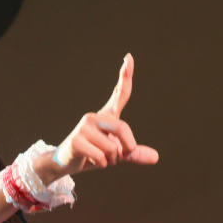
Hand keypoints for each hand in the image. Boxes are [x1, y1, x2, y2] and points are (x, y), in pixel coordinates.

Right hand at [53, 54, 158, 174]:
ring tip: (100, 159)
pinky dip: (101, 164)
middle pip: (123, 128)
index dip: (125, 76)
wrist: (66, 164)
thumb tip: (155, 158)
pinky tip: (90, 161)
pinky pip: (100, 157)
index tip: (129, 57)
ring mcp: (84, 127)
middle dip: (128, 147)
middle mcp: (95, 117)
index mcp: (106, 117)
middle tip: (121, 157)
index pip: (119, 94)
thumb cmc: (92, 156)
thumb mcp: (116, 154)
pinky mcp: (76, 140)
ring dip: (111, 160)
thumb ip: (134, 154)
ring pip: (112, 148)